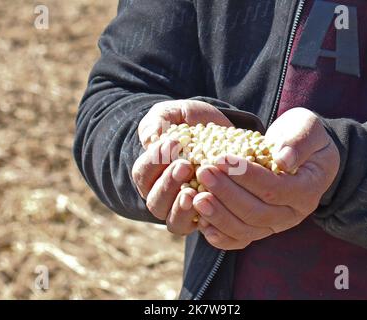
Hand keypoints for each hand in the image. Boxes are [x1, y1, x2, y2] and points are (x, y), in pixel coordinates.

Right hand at [132, 99, 232, 234]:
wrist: (224, 137)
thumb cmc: (192, 124)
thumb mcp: (176, 113)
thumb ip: (160, 120)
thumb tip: (151, 138)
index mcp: (150, 173)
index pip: (143, 173)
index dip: (154, 161)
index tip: (174, 144)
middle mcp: (162, 197)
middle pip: (155, 201)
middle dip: (168, 184)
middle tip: (185, 166)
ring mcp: (183, 211)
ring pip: (174, 221)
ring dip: (181, 209)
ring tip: (193, 193)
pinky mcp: (205, 219)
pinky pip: (200, 229)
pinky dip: (204, 221)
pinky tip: (213, 206)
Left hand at [192, 107, 339, 249]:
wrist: (298, 152)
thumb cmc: (300, 136)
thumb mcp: (306, 128)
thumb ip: (299, 142)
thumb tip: (283, 160)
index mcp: (308, 189)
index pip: (275, 188)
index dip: (247, 176)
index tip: (221, 158)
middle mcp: (292, 213)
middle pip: (256, 212)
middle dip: (226, 193)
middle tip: (203, 172)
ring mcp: (275, 225)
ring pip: (245, 230)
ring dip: (218, 215)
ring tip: (195, 196)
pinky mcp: (259, 229)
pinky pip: (239, 240)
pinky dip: (220, 236)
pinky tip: (201, 224)